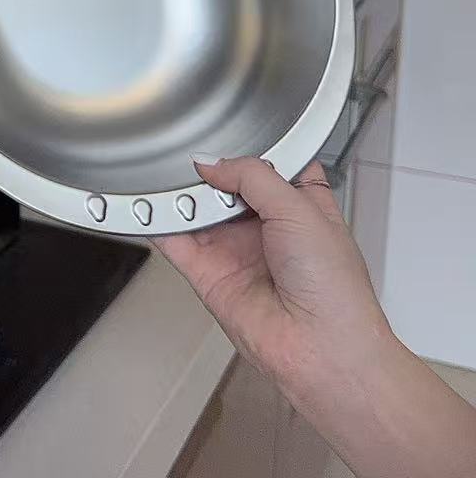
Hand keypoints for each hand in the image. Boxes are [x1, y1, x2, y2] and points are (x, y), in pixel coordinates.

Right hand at [159, 157, 475, 477]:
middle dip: (205, 167)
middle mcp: (265, 226)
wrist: (322, 351)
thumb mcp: (300, 209)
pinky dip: (155, 221)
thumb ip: (251, 176)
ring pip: (195, 208)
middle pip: (224, 182)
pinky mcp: (207, 273)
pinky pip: (174, 240)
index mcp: (299, 205)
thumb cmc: (335, 288)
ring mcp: (234, 249)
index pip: (267, 163)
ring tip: (160, 172)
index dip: (246, 146)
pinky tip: (142, 202)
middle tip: (185, 151)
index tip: (222, 126)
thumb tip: (210, 163)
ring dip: (177, 192)